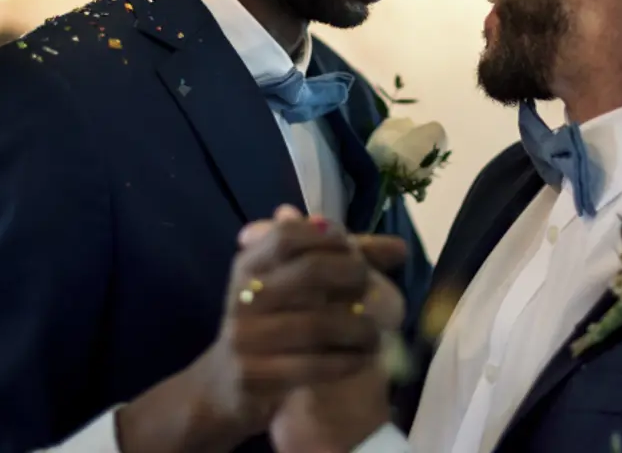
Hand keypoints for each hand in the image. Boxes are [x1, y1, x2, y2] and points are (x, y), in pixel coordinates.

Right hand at [117, 205, 406, 451]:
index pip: (289, 235)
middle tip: (376, 291)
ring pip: (317, 324)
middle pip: (310, 272)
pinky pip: (313, 365)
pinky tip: (361, 359)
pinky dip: (346, 361)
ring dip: (359, 328)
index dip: (330, 239)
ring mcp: (245, 337)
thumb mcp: (288, 287)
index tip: (357, 252)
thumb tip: (398, 248)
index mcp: (249, 265)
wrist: (223, 386)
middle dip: (352, 278)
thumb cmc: (268, 325)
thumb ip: (339, 263)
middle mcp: (243, 296)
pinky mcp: (253, 375)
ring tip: (376, 334)